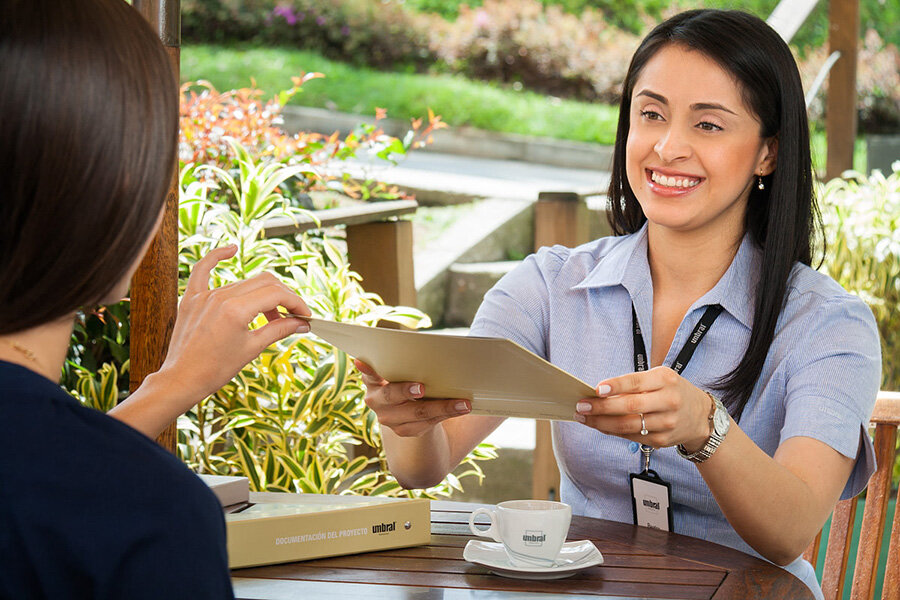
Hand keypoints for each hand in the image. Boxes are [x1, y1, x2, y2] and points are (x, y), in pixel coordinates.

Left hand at [157, 245, 310, 402]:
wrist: (182, 379)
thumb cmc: (215, 369)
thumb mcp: (252, 348)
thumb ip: (279, 330)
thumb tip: (302, 323)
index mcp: (236, 310)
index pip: (277, 294)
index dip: (296, 303)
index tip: (305, 315)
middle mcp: (220, 297)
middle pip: (264, 283)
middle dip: (284, 297)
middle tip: (293, 315)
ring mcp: (204, 295)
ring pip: (244, 282)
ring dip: (263, 295)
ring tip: (271, 316)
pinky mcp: (192, 298)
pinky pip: (203, 269)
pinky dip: (217, 257)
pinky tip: (232, 249)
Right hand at [355, 359, 470, 436]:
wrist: (407, 404)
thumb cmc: (406, 375)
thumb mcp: (402, 366)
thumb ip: (405, 359)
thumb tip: (425, 346)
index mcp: (372, 379)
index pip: (367, 373)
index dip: (367, 369)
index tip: (362, 362)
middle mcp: (376, 400)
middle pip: (392, 396)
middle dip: (406, 391)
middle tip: (422, 387)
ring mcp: (388, 418)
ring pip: (416, 414)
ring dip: (442, 407)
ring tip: (463, 403)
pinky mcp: (404, 430)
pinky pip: (427, 424)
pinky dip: (445, 414)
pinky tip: (460, 408)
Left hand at [574, 366, 711, 448]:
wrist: (701, 416)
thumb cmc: (672, 391)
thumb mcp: (659, 378)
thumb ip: (634, 384)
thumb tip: (599, 392)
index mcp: (666, 380)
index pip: (636, 383)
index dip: (615, 386)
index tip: (596, 389)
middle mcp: (668, 401)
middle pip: (629, 406)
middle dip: (601, 407)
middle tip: (581, 406)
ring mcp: (666, 423)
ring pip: (627, 425)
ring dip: (601, 423)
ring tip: (584, 418)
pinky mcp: (662, 440)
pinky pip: (631, 436)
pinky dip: (612, 431)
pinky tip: (599, 426)